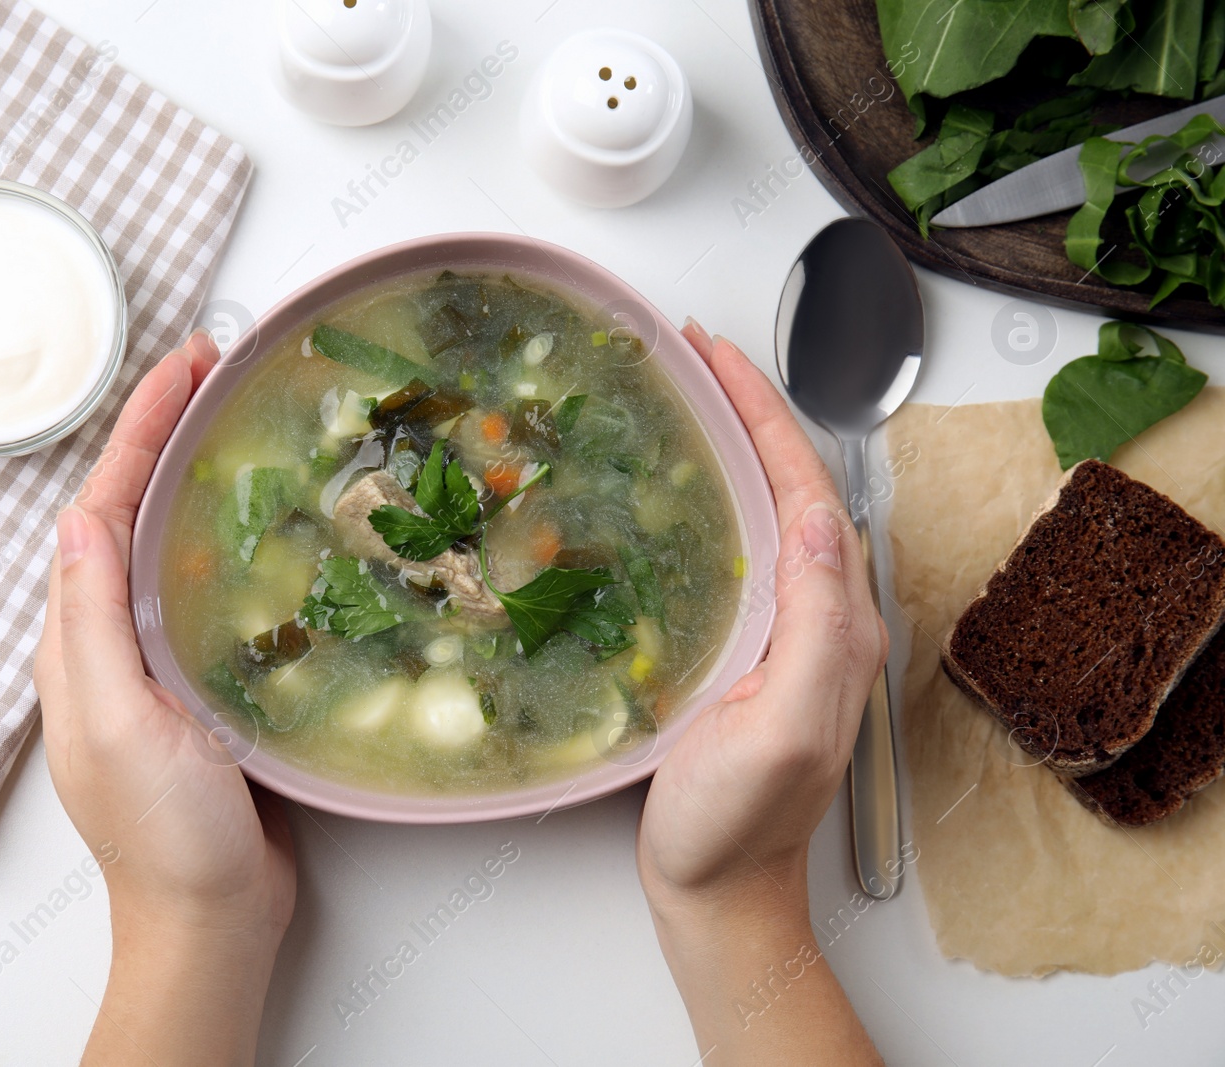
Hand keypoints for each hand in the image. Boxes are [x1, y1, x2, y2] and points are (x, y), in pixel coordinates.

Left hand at [34, 331, 294, 1065]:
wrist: (208, 917)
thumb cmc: (164, 834)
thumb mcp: (118, 723)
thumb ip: (92, 625)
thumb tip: (75, 521)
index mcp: (79, 640)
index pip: (99, 506)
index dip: (139, 428)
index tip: (185, 365)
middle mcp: (110, 639)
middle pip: (129, 508)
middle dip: (164, 430)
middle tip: (214, 365)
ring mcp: (156, 660)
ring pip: (167, 540)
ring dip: (193, 472)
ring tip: (236, 416)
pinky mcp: (203, 683)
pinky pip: (205, 585)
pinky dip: (227, 534)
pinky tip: (265, 521)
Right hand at [636, 322, 885, 1065]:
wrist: (719, 889)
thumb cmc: (738, 824)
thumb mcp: (783, 731)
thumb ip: (814, 632)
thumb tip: (811, 525)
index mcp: (835, 624)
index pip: (806, 490)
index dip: (765, 415)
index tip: (718, 357)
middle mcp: (821, 617)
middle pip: (791, 484)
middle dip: (751, 410)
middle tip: (695, 356)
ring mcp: (785, 632)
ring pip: (767, 509)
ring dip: (734, 446)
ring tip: (688, 397)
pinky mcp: (749, 648)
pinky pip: (741, 549)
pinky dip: (715, 498)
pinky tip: (681, 490)